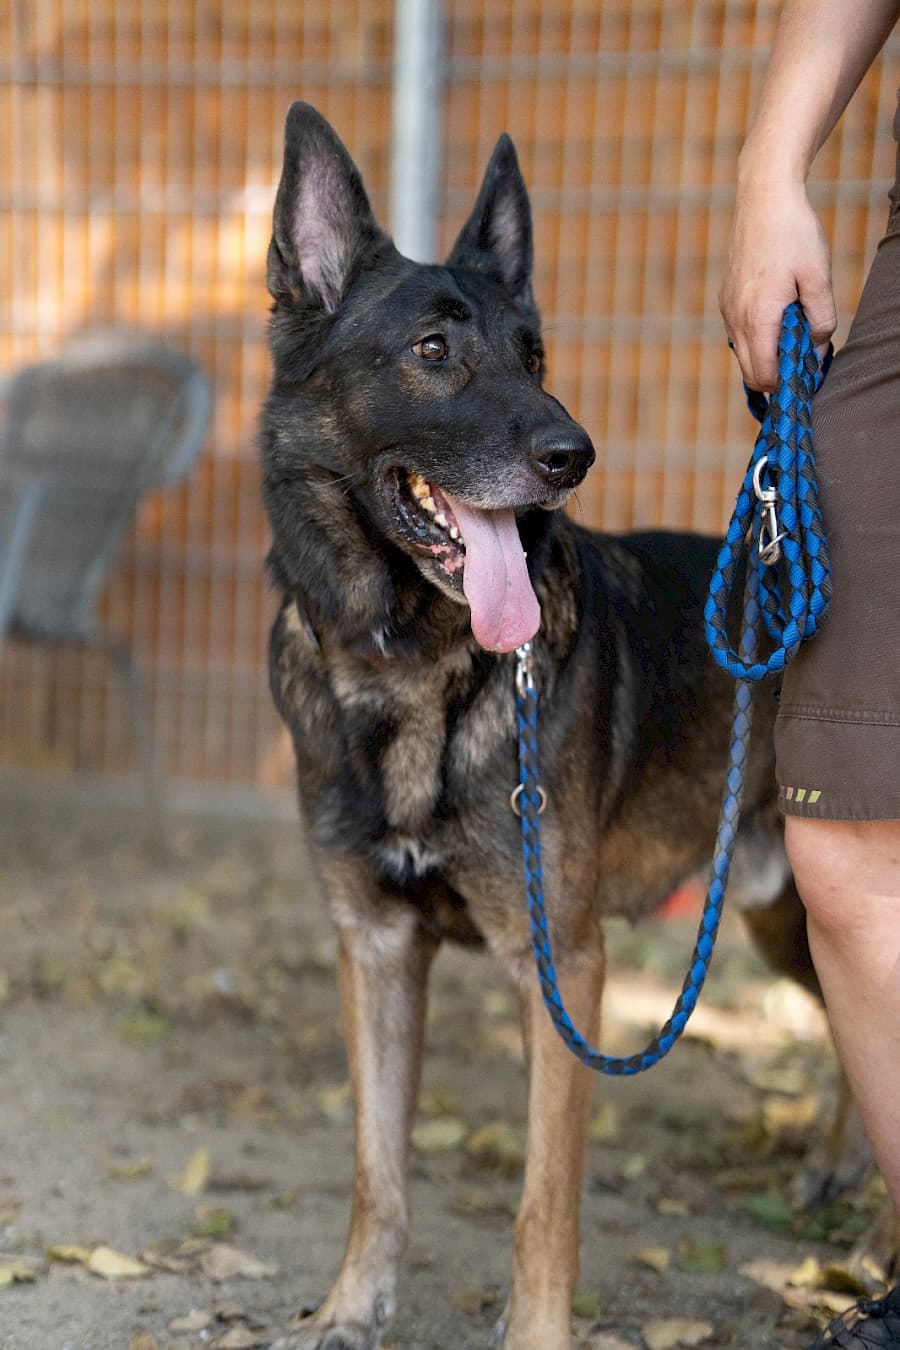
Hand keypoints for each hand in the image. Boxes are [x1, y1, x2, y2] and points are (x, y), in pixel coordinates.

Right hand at [719, 177, 836, 390]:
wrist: (764, 199)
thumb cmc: (794, 234)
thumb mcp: (819, 277)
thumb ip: (821, 319)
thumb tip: (817, 348)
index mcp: (759, 318)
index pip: (764, 376)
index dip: (786, 385)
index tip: (807, 376)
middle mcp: (736, 319)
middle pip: (750, 374)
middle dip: (775, 376)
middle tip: (803, 361)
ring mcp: (727, 310)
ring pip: (743, 355)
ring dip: (766, 355)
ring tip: (794, 332)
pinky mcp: (726, 299)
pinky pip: (739, 334)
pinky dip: (757, 338)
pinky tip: (778, 315)